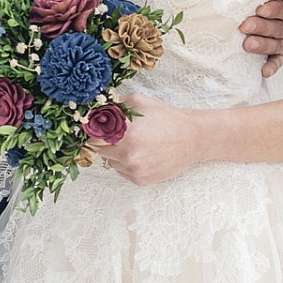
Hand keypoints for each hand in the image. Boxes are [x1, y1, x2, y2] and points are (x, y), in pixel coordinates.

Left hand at [85, 93, 202, 186]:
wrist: (191, 138)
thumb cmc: (165, 118)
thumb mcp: (139, 102)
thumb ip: (113, 105)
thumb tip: (91, 110)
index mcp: (125, 132)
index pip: (92, 137)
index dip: (93, 132)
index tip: (97, 129)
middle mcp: (127, 153)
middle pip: (99, 150)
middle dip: (105, 142)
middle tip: (120, 135)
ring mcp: (133, 169)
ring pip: (110, 162)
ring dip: (116, 153)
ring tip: (135, 144)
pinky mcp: (139, 180)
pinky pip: (121, 171)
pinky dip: (127, 164)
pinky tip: (142, 154)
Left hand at [240, 0, 282, 78]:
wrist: (265, 8)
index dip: (276, 9)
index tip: (260, 9)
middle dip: (263, 27)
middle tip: (246, 25)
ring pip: (279, 45)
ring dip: (263, 45)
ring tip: (248, 44)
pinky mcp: (282, 54)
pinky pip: (278, 61)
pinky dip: (272, 66)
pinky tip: (264, 70)